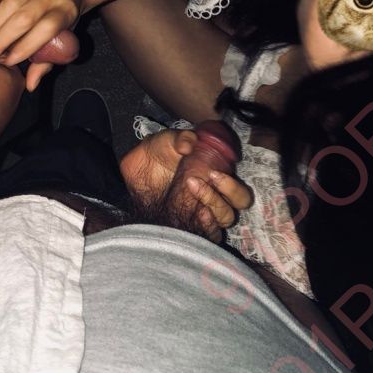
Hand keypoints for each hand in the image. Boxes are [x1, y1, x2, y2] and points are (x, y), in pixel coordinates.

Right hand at [0, 0, 81, 90]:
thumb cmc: (64, 18)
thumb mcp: (63, 39)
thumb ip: (46, 61)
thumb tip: (30, 85)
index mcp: (66, 11)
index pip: (44, 31)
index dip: (24, 48)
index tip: (7, 61)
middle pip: (23, 18)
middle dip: (2, 39)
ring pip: (10, 3)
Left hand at [120, 130, 252, 242]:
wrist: (134, 171)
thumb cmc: (155, 154)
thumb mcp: (167, 140)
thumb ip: (181, 139)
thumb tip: (190, 144)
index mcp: (216, 177)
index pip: (239, 190)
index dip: (232, 185)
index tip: (212, 173)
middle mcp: (215, 196)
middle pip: (239, 205)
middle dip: (229, 193)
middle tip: (205, 178)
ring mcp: (202, 211)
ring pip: (225, 219)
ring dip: (214, 206)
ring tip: (191, 191)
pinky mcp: (188, 223)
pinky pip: (208, 234)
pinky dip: (206, 228)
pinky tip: (195, 215)